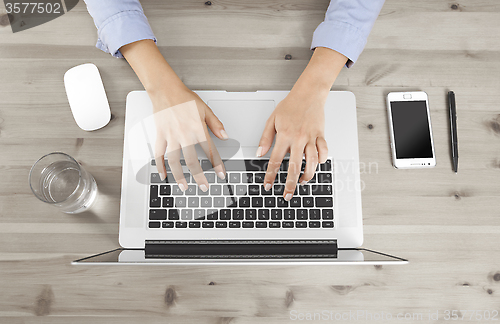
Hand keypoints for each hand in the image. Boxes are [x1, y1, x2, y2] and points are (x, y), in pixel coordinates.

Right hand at [119, 40, 227, 191]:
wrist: (165, 89)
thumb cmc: (185, 98)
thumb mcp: (205, 109)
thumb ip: (216, 124)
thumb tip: (225, 137)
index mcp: (198, 129)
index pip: (210, 151)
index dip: (216, 165)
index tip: (220, 175)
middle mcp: (184, 134)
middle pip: (192, 161)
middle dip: (199, 177)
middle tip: (204, 187)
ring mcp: (170, 136)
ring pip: (174, 161)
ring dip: (179, 177)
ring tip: (184, 187)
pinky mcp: (160, 135)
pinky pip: (159, 154)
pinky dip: (160, 166)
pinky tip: (163, 176)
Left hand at [257, 88, 327, 199]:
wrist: (309, 94)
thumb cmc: (290, 105)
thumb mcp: (272, 120)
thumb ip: (265, 138)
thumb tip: (259, 153)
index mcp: (284, 135)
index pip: (276, 160)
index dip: (271, 175)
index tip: (268, 185)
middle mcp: (298, 138)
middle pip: (295, 167)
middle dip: (290, 184)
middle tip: (287, 195)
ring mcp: (311, 138)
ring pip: (311, 162)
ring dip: (307, 176)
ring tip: (302, 182)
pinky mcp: (321, 136)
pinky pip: (323, 152)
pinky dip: (321, 161)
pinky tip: (316, 165)